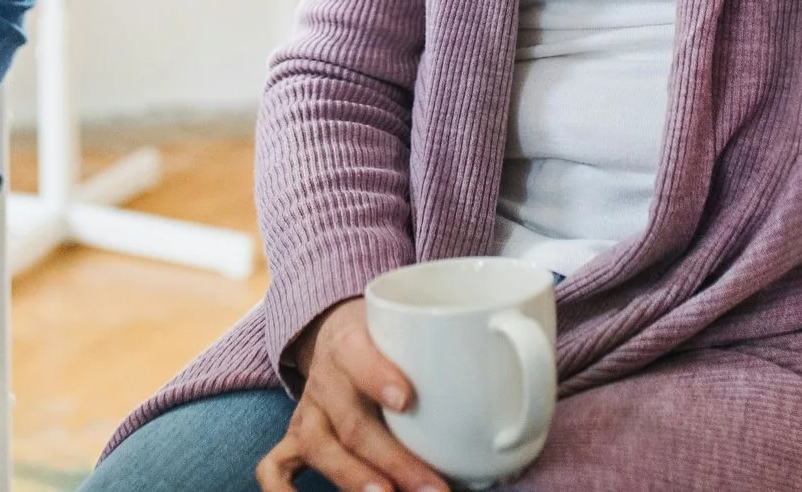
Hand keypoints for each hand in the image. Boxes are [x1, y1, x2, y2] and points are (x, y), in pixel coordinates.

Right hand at [257, 298, 446, 491]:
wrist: (336, 328)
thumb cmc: (390, 335)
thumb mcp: (412, 325)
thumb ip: (453, 349)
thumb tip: (528, 391)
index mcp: (353, 340)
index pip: (359, 355)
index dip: (378, 376)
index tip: (407, 399)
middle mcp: (327, 378)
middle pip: (354, 422)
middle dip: (394, 461)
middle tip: (434, 488)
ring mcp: (309, 410)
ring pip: (318, 448)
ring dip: (353, 478)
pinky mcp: (296, 437)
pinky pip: (273, 467)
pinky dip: (282, 491)